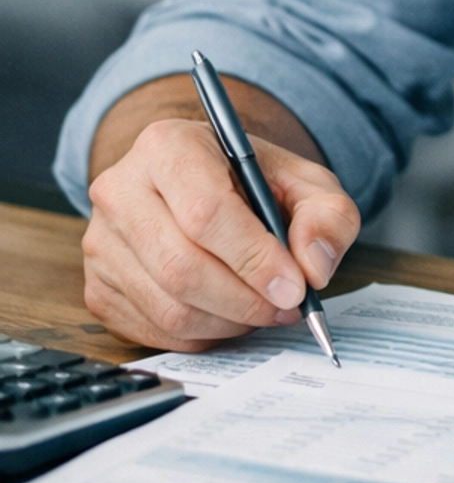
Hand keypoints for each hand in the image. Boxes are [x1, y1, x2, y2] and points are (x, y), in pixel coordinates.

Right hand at [83, 116, 359, 350]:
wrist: (205, 184)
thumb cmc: (253, 182)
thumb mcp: (305, 182)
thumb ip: (326, 216)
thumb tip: (314, 267)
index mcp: (167, 146)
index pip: (205, 213)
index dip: (253, 259)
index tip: (294, 288)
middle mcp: (120, 190)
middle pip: (181, 267)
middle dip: (245, 300)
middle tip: (288, 307)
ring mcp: (100, 242)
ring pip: (168, 307)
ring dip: (229, 322)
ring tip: (264, 308)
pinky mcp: (98, 287)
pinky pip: (154, 331)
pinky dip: (203, 335)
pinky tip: (229, 314)